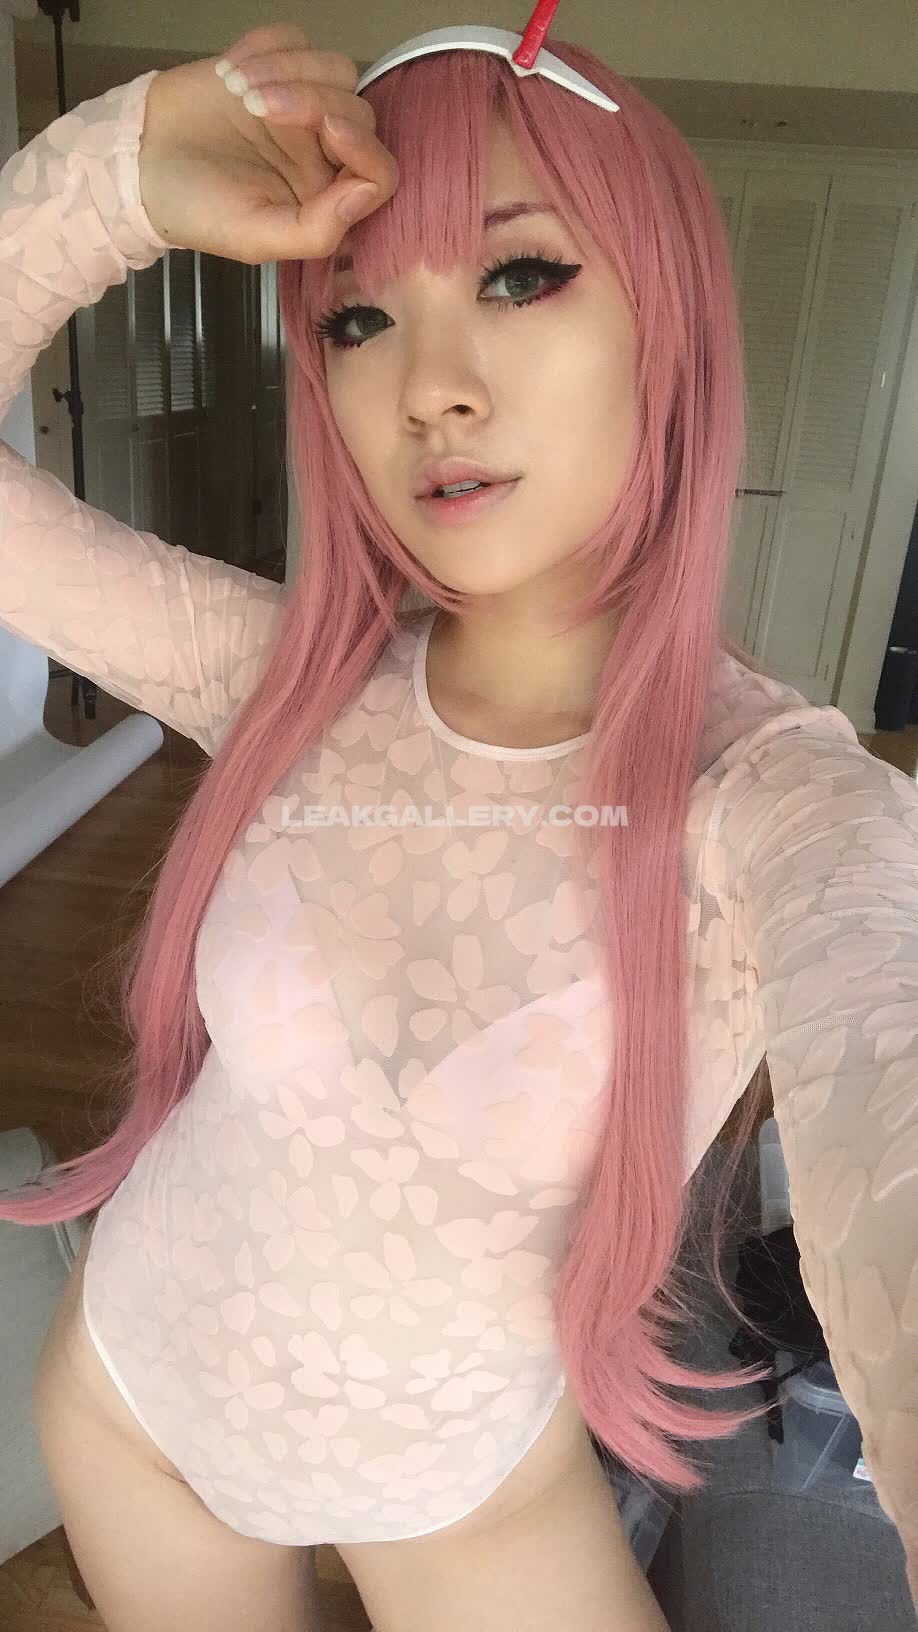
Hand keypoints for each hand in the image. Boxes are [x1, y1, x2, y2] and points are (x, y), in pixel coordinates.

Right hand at [137, 22, 397, 263]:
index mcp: (325, 198)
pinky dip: (267, 47)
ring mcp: (299, 106)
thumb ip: (317, 230)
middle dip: (311, 100)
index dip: (364, 147)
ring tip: (239, 89)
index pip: (379, 171)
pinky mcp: (272, 67)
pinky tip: (231, 72)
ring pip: (335, 70)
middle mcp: (320, 152)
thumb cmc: (195, 209)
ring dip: (289, 69)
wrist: (139, 163)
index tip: (327, 130)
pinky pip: (295, 39)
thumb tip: (365, 194)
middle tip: (255, 107)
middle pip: (357, 111)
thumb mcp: (255, 238)